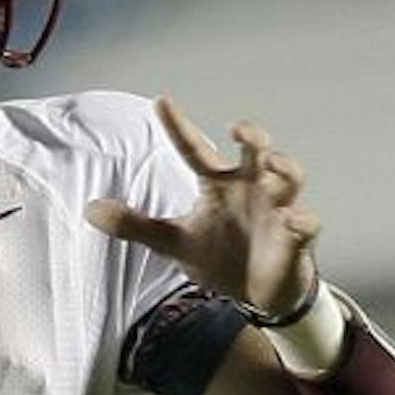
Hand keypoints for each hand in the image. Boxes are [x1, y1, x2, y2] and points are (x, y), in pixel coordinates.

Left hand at [86, 98, 321, 316]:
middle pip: (259, 148)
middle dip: (253, 135)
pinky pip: (306, 223)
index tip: (159, 101)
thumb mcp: (173, 242)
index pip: (195, 150)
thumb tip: (88, 209)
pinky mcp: (296, 238)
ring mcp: (277, 210)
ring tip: (270, 167)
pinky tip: (291, 221)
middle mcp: (251, 188)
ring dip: (284, 168)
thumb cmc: (220, 255)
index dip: (178, 126)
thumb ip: (136, 225)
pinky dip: (300, 221)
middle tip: (238, 130)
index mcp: (219, 185)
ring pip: (291, 176)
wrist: (257, 292)